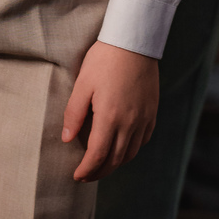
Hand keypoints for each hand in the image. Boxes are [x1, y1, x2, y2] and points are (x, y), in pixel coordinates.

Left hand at [63, 41, 158, 181]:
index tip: (77, 176)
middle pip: (115, 159)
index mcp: (110, 117)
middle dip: (99, 172)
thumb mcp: (82, 84)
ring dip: (115, 163)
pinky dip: (131, 150)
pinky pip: (143, 140)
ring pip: (130, 152)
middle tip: (86, 176)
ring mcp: (144, 118)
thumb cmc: (104, 60)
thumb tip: (66, 138)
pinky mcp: (152, 112)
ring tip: (102, 165)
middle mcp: (130, 122)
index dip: (87, 169)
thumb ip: (74, 114)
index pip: (98, 155)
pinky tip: (122, 147)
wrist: (133, 42)